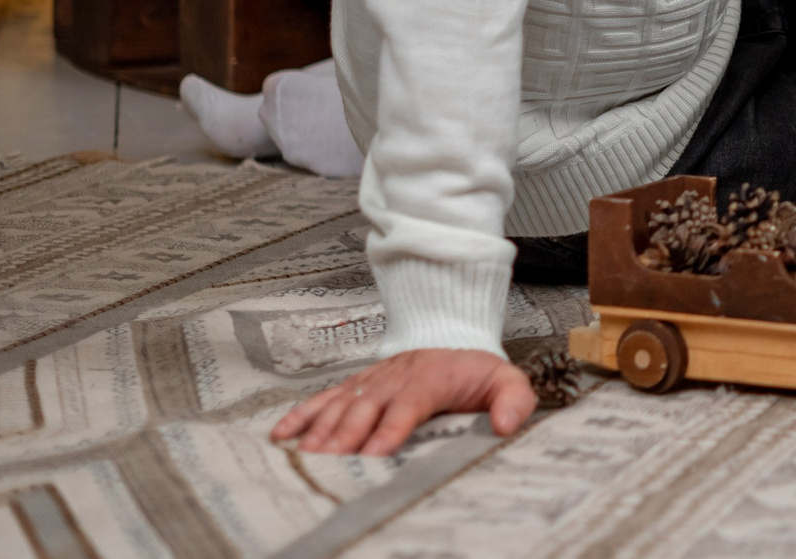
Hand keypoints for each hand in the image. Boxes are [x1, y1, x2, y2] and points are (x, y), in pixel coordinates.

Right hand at [271, 347, 535, 455]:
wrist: (453, 333)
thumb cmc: (476, 368)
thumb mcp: (506, 380)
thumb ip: (513, 400)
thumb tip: (505, 425)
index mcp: (432, 378)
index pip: (409, 403)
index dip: (391, 427)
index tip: (376, 452)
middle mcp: (396, 378)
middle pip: (367, 406)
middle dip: (347, 434)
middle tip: (330, 461)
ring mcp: (372, 381)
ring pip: (341, 403)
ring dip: (321, 428)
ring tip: (305, 455)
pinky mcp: (357, 386)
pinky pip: (325, 398)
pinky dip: (301, 415)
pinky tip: (282, 434)